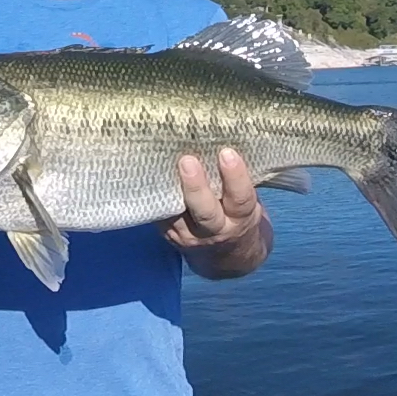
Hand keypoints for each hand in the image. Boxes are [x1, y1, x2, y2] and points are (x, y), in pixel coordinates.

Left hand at [160, 148, 271, 277]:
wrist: (232, 257)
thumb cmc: (240, 215)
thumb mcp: (248, 202)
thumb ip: (236, 181)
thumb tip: (222, 138)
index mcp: (242, 219)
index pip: (241, 199)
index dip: (235, 177)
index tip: (227, 153)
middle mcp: (216, 231)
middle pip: (205, 212)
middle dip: (196, 187)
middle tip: (187, 161)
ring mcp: (190, 236)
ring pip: (177, 215)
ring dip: (168, 190)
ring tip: (159, 165)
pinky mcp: (169, 235)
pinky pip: (161, 214)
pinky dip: (155, 195)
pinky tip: (148, 173)